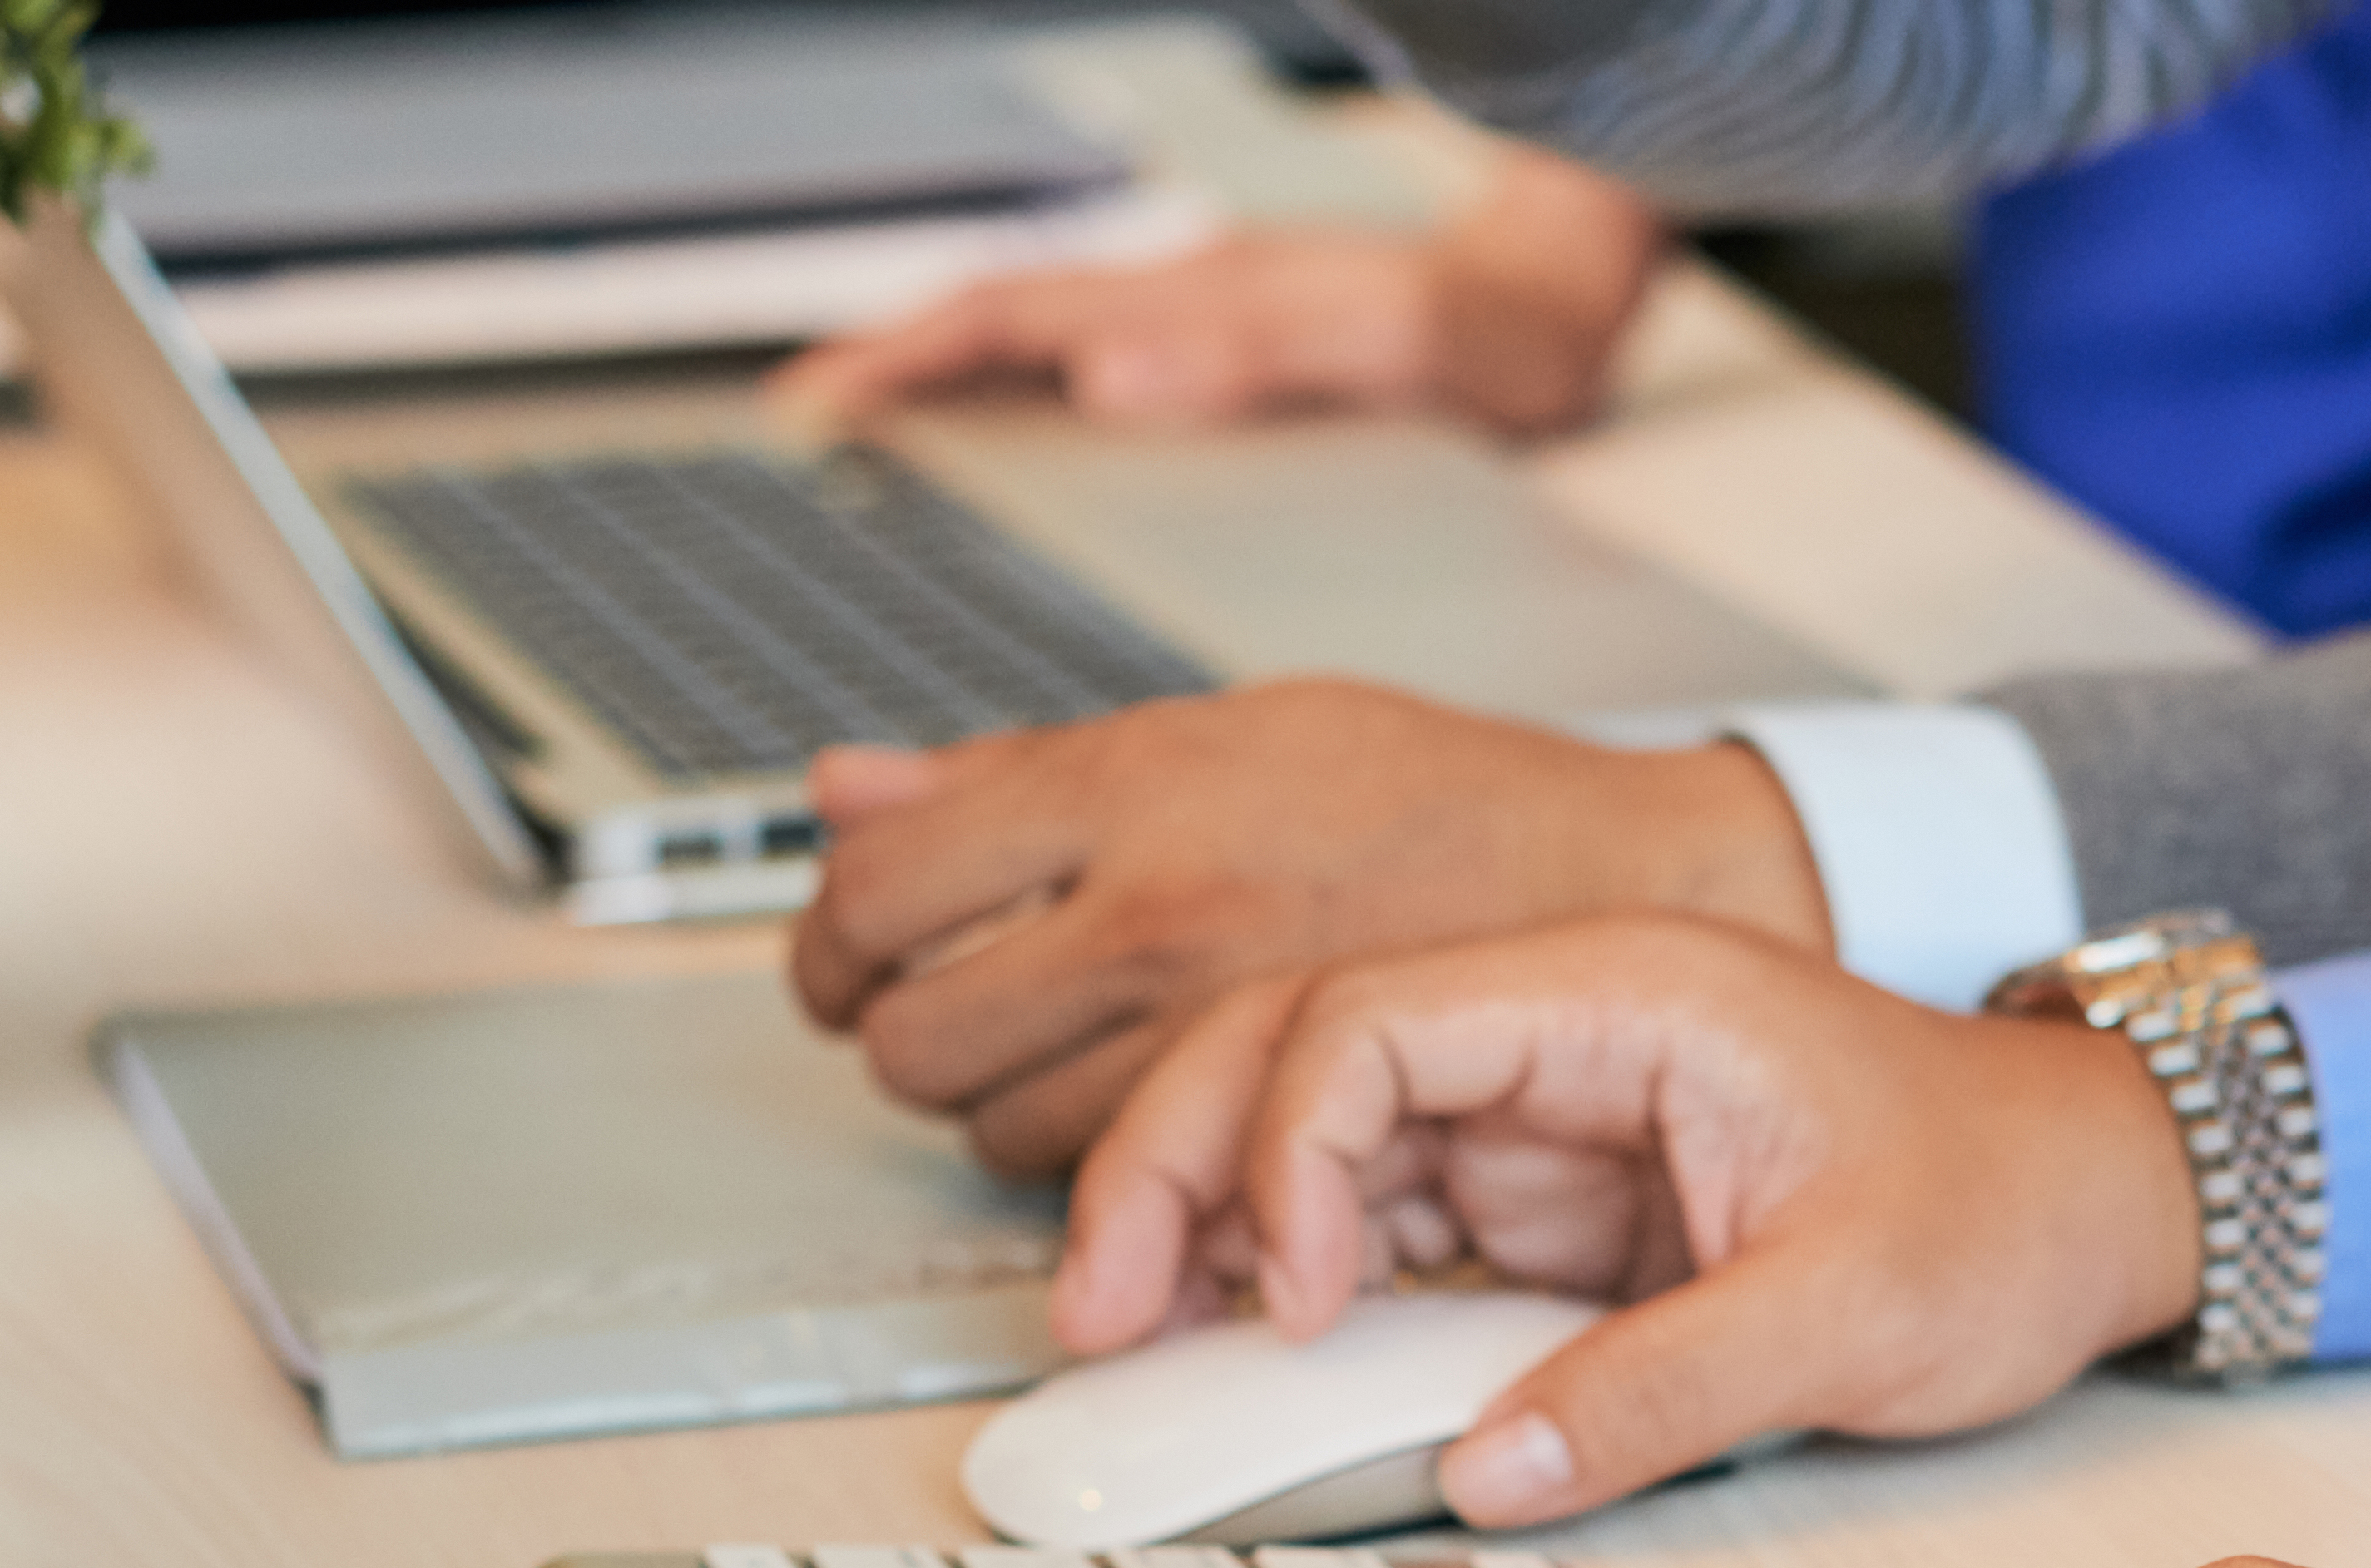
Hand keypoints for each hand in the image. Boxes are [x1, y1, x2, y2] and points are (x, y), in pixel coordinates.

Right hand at [773, 153, 1667, 437]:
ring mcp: (1204, 338)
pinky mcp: (1232, 371)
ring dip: (952, 391)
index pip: (1012, 318)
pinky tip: (1011, 459)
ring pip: (1042, 355)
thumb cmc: (1495, 339)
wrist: (1566, 314)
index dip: (906, 357)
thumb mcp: (1393, 352)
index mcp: (1200, 305)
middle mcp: (1188, 310)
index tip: (823, 403)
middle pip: (1001, 331)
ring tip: (870, 450)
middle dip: (893, 373)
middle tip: (804, 431)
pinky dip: (1032, 409)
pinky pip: (1100, 383)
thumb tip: (1114, 373)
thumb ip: (1262, 361)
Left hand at [787, 686, 1830, 1172]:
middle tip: (942, 1019)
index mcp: (1139, 792)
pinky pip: (1117, 1190)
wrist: (1625, 893)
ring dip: (1009, 1116)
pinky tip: (1153, 1128)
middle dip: (906, 1036)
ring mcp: (1213, 1040)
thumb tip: (842, 791)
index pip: (882, 884)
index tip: (846, 952)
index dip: (834, 936)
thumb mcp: (1230, 731)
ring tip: (1072, 1070)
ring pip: (1002, 1138)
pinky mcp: (1265, 1141)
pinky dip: (1108, 1175)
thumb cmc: (1441, 806)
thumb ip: (1022, 773)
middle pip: (916, 1035)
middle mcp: (1159, 917)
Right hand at [1052, 912, 2197, 1523]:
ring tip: (1123, 1344)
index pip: (1374, 1018)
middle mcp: (1554, 1033)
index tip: (1300, 1300)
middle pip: (1289, 1050)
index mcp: (1622, 993)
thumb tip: (1492, 1469)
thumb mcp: (1854, 1310)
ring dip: (1204, 1232)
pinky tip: (1231, 1363)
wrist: (2094, 1198)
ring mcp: (1538, 1120)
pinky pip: (1377, 1232)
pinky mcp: (1543, 1206)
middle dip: (1173, 1171)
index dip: (1292, 1150)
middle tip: (1097, 1316)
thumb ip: (1666, 1388)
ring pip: (1306, 1141)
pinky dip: (1292, 1292)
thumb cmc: (2002, 1202)